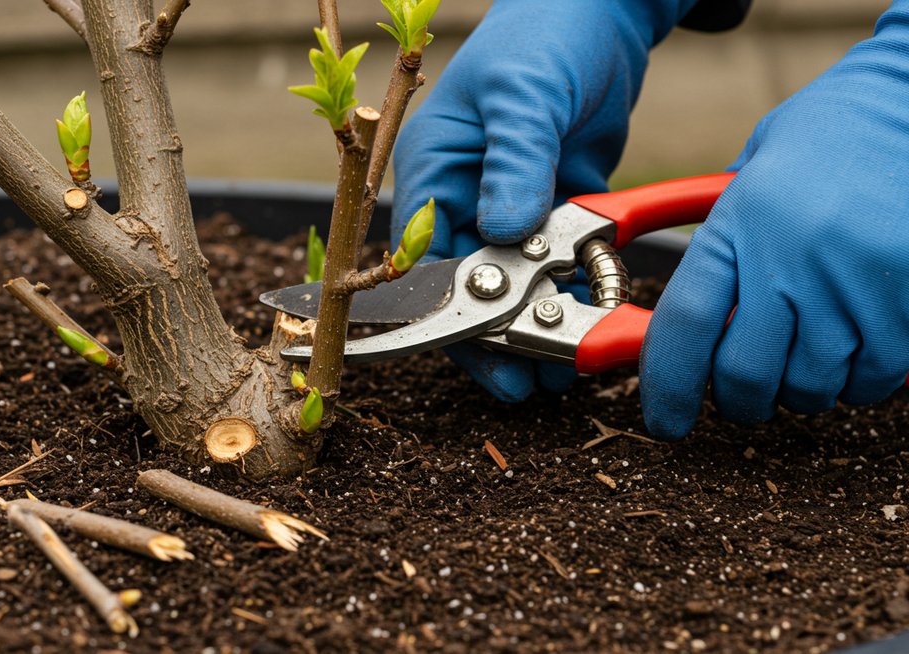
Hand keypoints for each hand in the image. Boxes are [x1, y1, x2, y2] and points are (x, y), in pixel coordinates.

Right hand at [392, 0, 698, 400]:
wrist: (607, 8)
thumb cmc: (548, 35)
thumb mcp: (526, 96)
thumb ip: (515, 163)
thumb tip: (503, 232)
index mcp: (433, 169)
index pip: (426, 260)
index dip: (450, 319)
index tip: (489, 360)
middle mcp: (463, 193)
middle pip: (471, 286)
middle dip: (502, 338)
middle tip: (538, 384)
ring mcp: (509, 203)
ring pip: (517, 283)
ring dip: (544, 322)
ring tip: (573, 366)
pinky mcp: (554, 205)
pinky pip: (561, 262)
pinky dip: (578, 290)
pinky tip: (598, 314)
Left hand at [641, 3, 908, 437]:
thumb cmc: (831, 131)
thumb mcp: (753, 174)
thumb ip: (722, 245)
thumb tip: (691, 321)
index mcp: (739, 224)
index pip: (686, 326)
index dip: (668, 386)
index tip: (665, 420)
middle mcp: (791, 259)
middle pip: (746, 375)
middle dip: (739, 399)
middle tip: (743, 390)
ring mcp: (855, 282)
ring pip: (812, 385)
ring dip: (801, 388)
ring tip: (806, 351)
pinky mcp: (908, 299)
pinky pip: (874, 378)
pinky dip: (859, 379)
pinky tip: (856, 343)